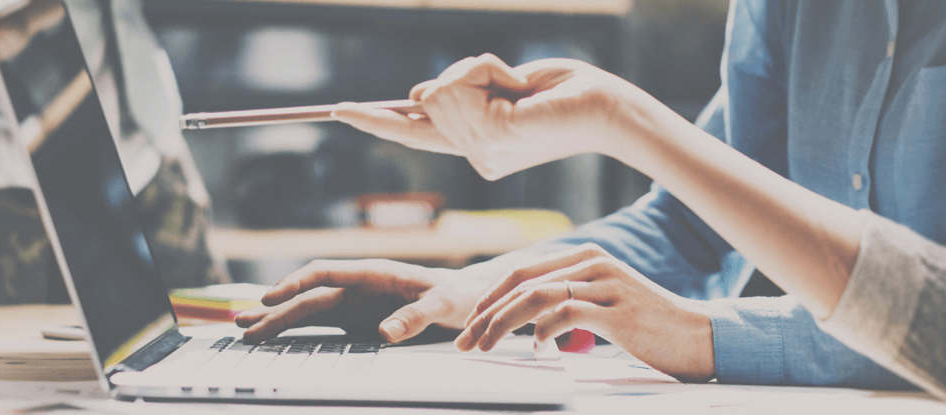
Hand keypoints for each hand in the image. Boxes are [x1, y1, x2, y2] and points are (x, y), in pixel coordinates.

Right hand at [235, 259, 496, 342]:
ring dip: (276, 318)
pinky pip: (319, 323)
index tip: (271, 297)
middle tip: (243, 325)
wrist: (463, 297)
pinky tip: (271, 334)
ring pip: (307, 308)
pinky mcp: (354, 319)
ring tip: (244, 329)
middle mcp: (356, 285)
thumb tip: (383, 333)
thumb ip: (415, 316)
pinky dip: (294, 329)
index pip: (325, 272)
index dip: (296, 283)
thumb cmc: (454, 295)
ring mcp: (352, 302)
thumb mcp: (442, 305)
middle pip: (307, 295)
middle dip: (274, 309)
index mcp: (372, 272)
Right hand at [333, 54, 669, 179]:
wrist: (606, 107)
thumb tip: (419, 94)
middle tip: (511, 81)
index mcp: (477, 146)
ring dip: (477, 70)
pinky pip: (458, 87)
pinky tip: (515, 85)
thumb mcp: (504, 85)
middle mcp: (475, 157)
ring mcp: (480, 153)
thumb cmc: (564, 92)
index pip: (414, 133)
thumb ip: (462, 91)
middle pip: (426, 98)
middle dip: (463, 73)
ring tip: (517, 86)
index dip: (375, 120)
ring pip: (438, 91)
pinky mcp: (489, 139)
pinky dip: (484, 69)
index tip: (338, 111)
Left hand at [455, 244, 714, 381]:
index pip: (523, 271)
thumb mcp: (603, 305)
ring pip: (536, 297)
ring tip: (485, 346)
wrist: (697, 336)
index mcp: (587, 258)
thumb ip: (568, 304)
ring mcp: (606, 285)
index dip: (491, 296)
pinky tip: (537, 348)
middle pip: (522, 281)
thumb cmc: (648, 326)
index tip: (470, 322)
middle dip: (486, 312)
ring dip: (502, 323)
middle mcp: (594, 264)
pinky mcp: (617, 311)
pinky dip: (542, 332)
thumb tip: (529, 322)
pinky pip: (565, 315)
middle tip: (465, 339)